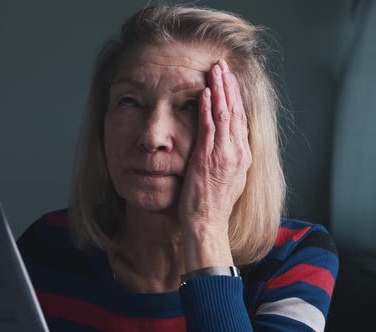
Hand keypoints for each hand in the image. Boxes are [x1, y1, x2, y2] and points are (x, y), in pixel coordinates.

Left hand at [178, 59, 251, 230]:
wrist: (208, 223)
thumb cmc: (213, 204)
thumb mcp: (229, 178)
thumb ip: (229, 158)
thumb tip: (226, 144)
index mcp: (243, 156)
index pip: (241, 119)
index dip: (236, 97)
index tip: (230, 80)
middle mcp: (237, 152)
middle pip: (236, 111)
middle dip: (229, 86)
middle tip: (223, 65)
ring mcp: (224, 154)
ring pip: (224, 114)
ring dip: (219, 90)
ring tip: (215, 70)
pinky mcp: (208, 158)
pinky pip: (209, 127)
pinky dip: (207, 108)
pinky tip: (204, 93)